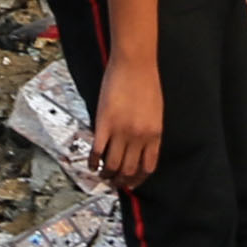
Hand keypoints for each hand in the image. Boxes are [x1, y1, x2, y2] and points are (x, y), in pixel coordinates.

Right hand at [91, 46, 165, 187]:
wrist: (135, 63)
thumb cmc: (146, 82)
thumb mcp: (155, 111)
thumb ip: (149, 131)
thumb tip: (140, 148)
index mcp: (155, 134)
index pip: (148, 167)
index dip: (138, 179)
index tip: (132, 183)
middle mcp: (139, 136)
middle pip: (129, 170)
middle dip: (121, 181)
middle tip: (114, 183)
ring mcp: (121, 131)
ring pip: (113, 165)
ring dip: (106, 174)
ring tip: (102, 175)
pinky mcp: (105, 123)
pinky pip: (98, 151)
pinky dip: (93, 161)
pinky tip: (91, 164)